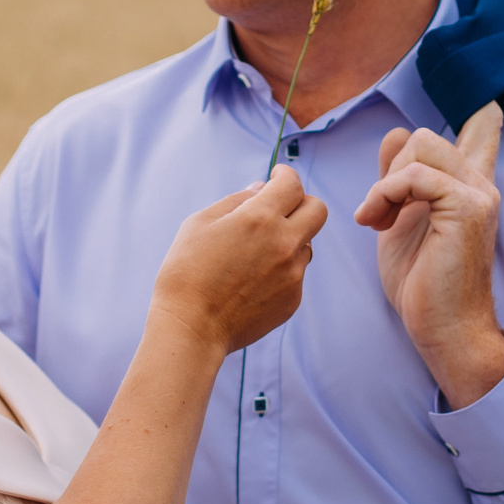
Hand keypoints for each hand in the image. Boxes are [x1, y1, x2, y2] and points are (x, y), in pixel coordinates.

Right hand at [150, 165, 329, 353]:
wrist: (192, 328)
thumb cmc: (186, 272)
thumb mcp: (200, 224)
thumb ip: (236, 201)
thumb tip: (261, 189)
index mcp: (260, 218)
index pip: (292, 184)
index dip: (285, 175)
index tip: (277, 177)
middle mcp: (284, 243)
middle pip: (317, 210)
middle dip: (301, 202)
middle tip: (280, 208)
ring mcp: (293, 274)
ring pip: (306, 244)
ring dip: (290, 239)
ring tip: (255, 253)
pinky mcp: (293, 299)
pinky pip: (295, 273)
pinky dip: (281, 269)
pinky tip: (252, 280)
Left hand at [353, 101, 503, 406]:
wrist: (443, 328)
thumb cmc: (424, 284)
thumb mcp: (402, 221)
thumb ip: (399, 180)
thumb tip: (394, 134)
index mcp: (468, 189)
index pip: (481, 136)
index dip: (481, 122)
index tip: (488, 110)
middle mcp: (479, 186)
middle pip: (424, 137)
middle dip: (388, 170)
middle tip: (380, 214)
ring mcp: (477, 194)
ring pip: (420, 146)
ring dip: (385, 183)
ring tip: (377, 220)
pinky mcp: (467, 207)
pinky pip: (415, 175)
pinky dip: (385, 194)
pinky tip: (375, 222)